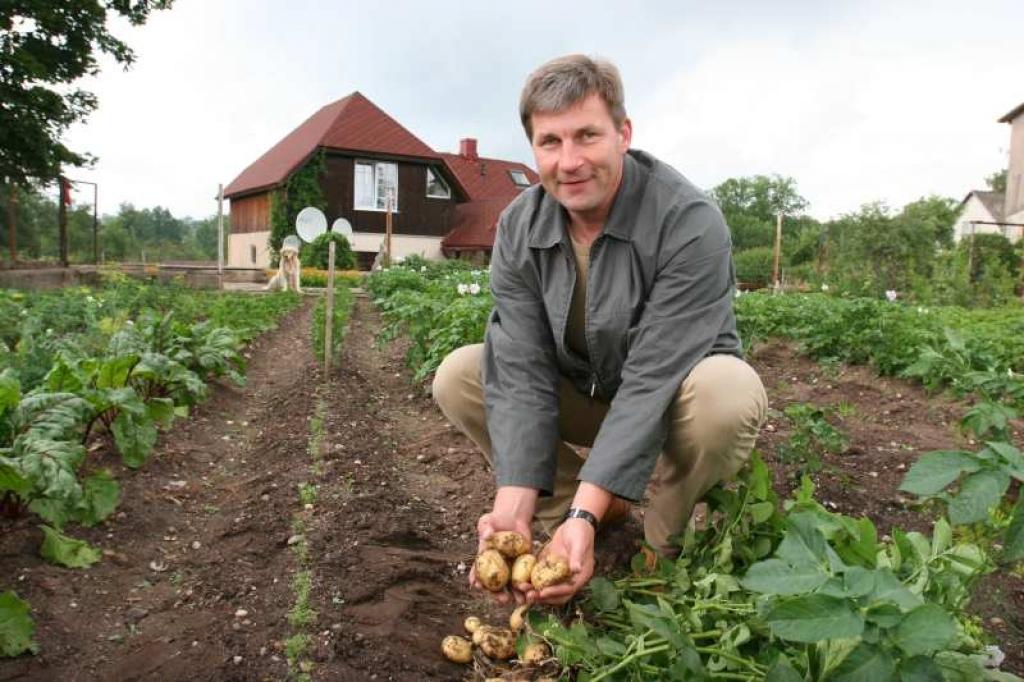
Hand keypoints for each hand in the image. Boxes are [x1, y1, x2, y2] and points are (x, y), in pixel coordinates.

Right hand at [469, 487, 536, 603]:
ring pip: (511, 586)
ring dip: (515, 595)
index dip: (477, 580)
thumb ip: (485, 528)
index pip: (478, 572)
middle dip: (498, 594)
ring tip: (520, 601)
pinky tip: (531, 593)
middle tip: (502, 599)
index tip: (478, 586)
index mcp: (485, 560)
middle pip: (496, 585)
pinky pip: (525, 578)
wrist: (513, 519)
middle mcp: (497, 567)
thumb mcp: (487, 521)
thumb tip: (486, 536)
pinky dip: (527, 586)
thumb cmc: (497, 520)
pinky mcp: (523, 566)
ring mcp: (510, 568)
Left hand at [524, 518, 594, 605]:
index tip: (542, 592)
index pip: (568, 589)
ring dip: (536, 591)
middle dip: (543, 597)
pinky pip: (542, 578)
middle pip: (557, 594)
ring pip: (548, 588)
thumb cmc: (580, 532)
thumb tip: (576, 570)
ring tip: (523, 590)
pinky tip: (522, 581)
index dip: (555, 592)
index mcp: (581, 576)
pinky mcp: (551, 568)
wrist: (575, 522)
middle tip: (529, 596)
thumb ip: (577, 556)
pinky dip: (533, 581)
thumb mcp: (579, 542)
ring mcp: (560, 574)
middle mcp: (571, 578)